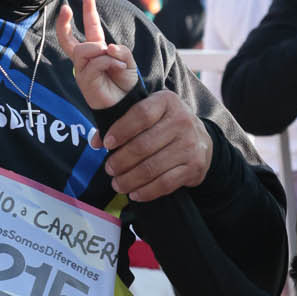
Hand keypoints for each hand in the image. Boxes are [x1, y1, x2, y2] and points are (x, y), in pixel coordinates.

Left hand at [56, 0, 211, 198]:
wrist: (202, 140)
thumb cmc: (165, 125)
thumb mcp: (148, 114)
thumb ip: (121, 122)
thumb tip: (94, 141)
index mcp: (167, 102)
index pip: (140, 115)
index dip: (121, 130)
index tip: (107, 145)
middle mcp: (182, 121)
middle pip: (144, 145)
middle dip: (121, 161)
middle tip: (109, 169)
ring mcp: (190, 145)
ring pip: (152, 167)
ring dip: (130, 179)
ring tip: (117, 184)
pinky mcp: (194, 167)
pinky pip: (166, 183)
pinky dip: (147, 191)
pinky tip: (135, 194)